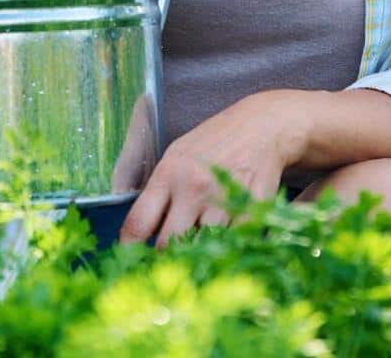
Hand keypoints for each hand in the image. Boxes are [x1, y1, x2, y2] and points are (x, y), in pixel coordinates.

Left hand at [118, 91, 308, 247]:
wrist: (262, 127)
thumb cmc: (214, 143)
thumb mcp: (177, 156)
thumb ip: (160, 191)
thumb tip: (140, 231)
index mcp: (168, 174)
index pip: (138, 223)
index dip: (129, 249)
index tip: (129, 262)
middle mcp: (192, 188)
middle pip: (167, 244)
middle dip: (165, 257)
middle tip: (168, 262)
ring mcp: (222, 200)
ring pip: (200, 248)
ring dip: (198, 254)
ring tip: (199, 252)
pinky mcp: (249, 210)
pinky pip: (232, 244)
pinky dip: (227, 248)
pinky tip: (226, 242)